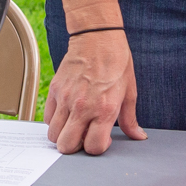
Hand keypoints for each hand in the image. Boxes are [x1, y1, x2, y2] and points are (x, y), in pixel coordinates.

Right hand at [42, 29, 144, 154]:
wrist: (97, 37)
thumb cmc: (116, 61)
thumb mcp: (129, 91)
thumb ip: (130, 119)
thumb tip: (138, 136)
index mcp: (104, 109)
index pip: (93, 147)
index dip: (97, 148)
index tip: (101, 139)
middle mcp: (82, 107)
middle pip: (67, 146)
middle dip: (76, 147)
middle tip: (84, 135)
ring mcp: (66, 99)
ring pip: (53, 135)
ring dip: (63, 134)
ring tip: (74, 125)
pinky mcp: (55, 90)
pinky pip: (48, 118)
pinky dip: (55, 121)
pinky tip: (67, 113)